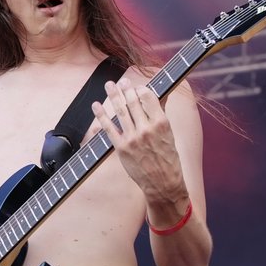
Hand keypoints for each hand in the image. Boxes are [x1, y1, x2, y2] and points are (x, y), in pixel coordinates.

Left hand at [92, 77, 186, 202]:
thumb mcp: (169, 134)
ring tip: (109, 85)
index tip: (136, 87)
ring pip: (120, 111)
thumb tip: (163, 95)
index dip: (140, 89)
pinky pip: (109, 128)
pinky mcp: (121, 148)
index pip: (148, 97)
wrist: (163, 183)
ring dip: (113, 95)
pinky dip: (101, 115)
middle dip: (125, 89)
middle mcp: (146, 129)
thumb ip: (161, 114)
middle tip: (121, 81)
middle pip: (132, 102)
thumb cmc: (168, 159)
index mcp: (161, 123)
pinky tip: (96, 106)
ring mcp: (133, 138)